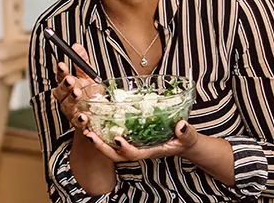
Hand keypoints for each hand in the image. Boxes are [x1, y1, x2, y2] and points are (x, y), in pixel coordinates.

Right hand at [51, 43, 98, 124]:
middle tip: (70, 79)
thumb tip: (76, 46)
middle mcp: (66, 100)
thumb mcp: (89, 77)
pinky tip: (85, 120)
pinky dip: (82, 124)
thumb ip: (83, 63)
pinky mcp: (81, 126)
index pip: (61, 77)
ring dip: (71, 101)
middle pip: (60, 93)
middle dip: (64, 86)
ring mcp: (73, 114)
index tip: (62, 64)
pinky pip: (79, 126)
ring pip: (68, 108)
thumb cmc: (91, 96)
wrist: (97, 119)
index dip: (60, 71)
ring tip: (77, 94)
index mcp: (67, 87)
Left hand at [82, 120, 200, 161]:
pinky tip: (94, 120)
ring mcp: (133, 143)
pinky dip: (102, 130)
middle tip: (88, 134)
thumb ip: (186, 133)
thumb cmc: (184, 140)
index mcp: (150, 151)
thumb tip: (181, 126)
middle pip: (115, 154)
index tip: (117, 139)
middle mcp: (138, 148)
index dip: (125, 148)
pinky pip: (113, 136)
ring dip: (98, 138)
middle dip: (101, 146)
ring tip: (85, 127)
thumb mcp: (188, 137)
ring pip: (111, 146)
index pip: (134, 154)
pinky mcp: (131, 135)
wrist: (183, 142)